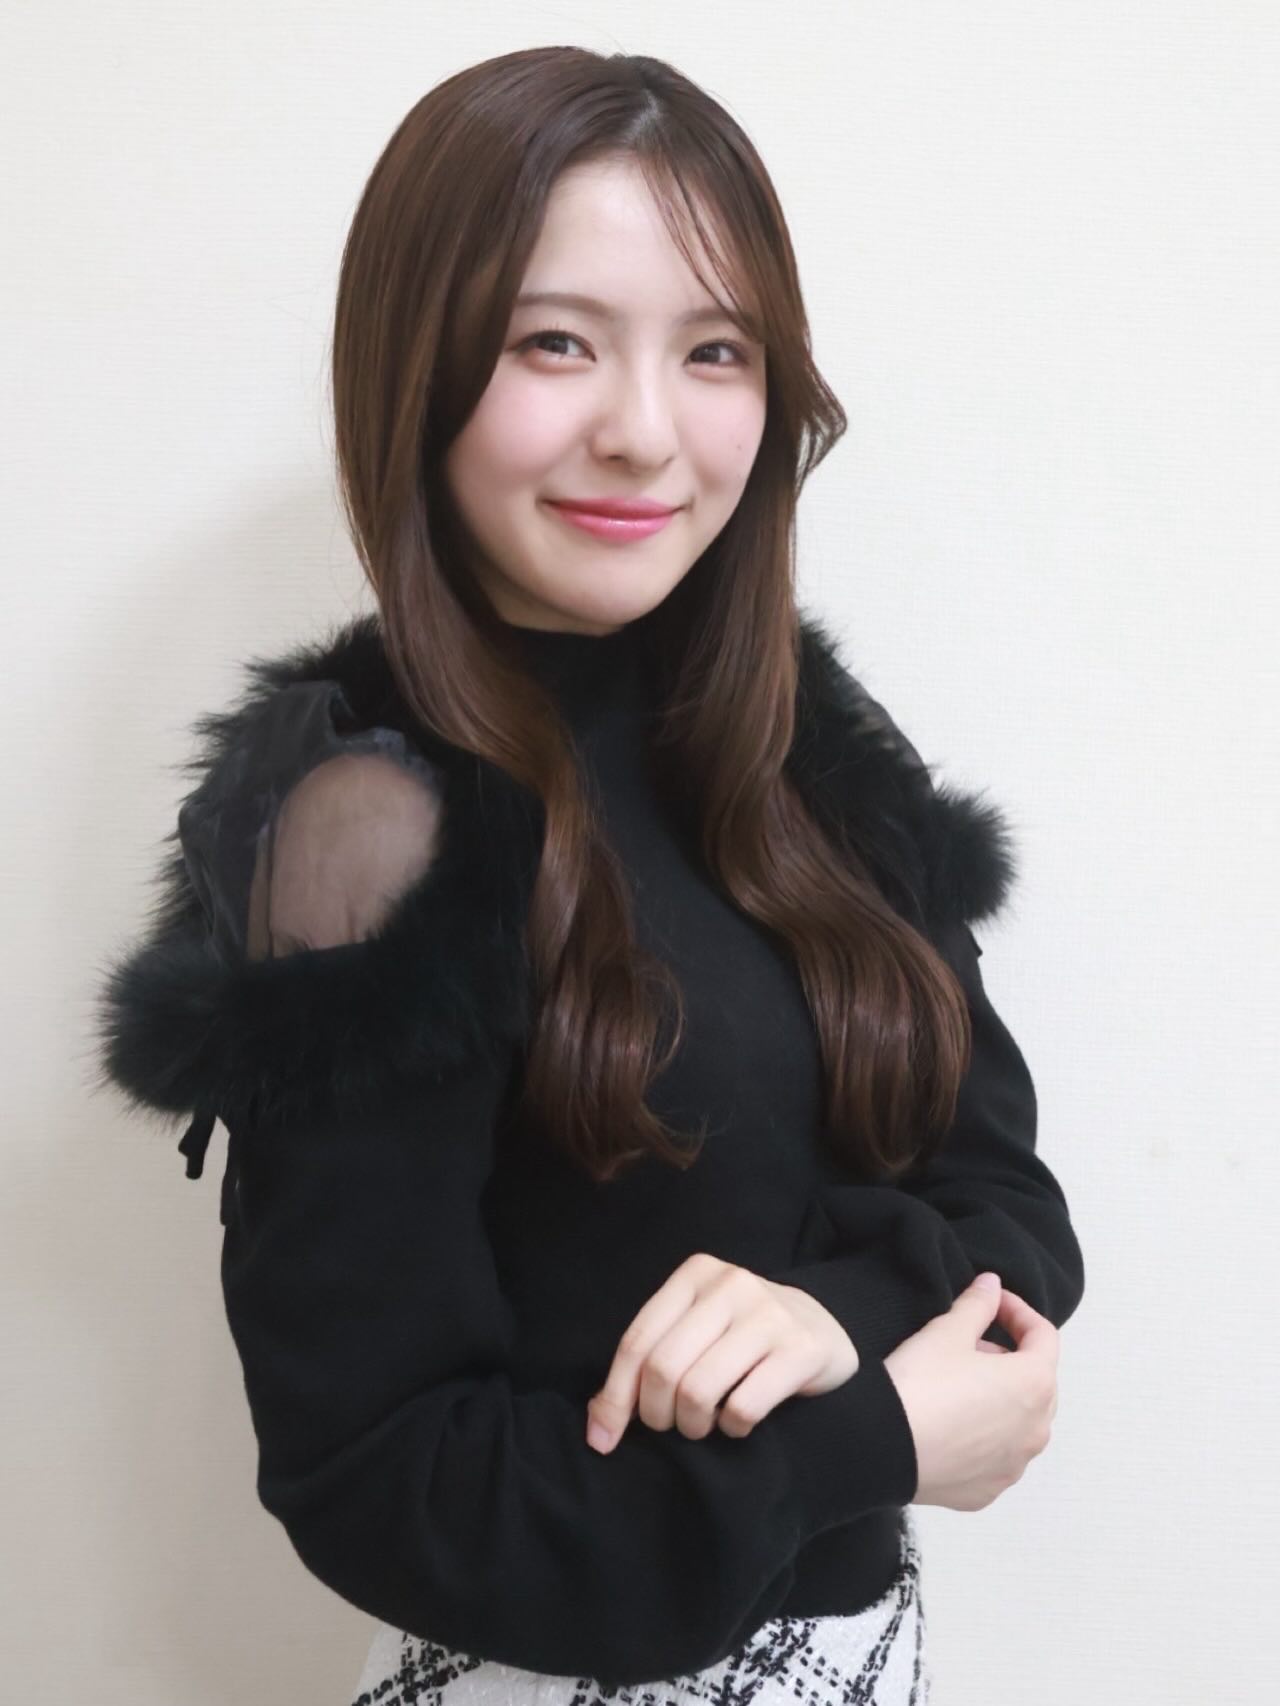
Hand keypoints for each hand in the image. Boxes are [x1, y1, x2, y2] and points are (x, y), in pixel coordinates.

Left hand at [585, 1252, 859, 1453]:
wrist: (823, 1327)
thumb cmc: (742, 1337)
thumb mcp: (695, 1331)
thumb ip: (647, 1364)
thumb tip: (598, 1431)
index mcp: (695, 1274)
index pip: (637, 1341)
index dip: (615, 1396)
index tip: (605, 1439)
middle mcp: (731, 1286)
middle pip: (663, 1368)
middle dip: (657, 1414)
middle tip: (673, 1425)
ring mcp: (769, 1315)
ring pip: (698, 1391)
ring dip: (693, 1424)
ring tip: (703, 1424)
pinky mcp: (801, 1350)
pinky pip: (743, 1408)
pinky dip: (732, 1428)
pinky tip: (738, 1421)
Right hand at [884, 1274, 1059, 1511]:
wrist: (881, 1446)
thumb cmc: (921, 1384)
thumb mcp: (947, 1331)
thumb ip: (977, 1304)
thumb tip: (991, 1284)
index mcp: (1035, 1384)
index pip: (1044, 1336)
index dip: (1017, 1311)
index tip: (991, 1301)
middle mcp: (1036, 1430)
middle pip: (1036, 1382)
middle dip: (1009, 1357)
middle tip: (971, 1342)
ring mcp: (1014, 1466)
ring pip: (1019, 1423)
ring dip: (1000, 1399)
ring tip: (958, 1384)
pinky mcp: (988, 1491)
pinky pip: (996, 1456)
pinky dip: (983, 1437)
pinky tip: (950, 1425)